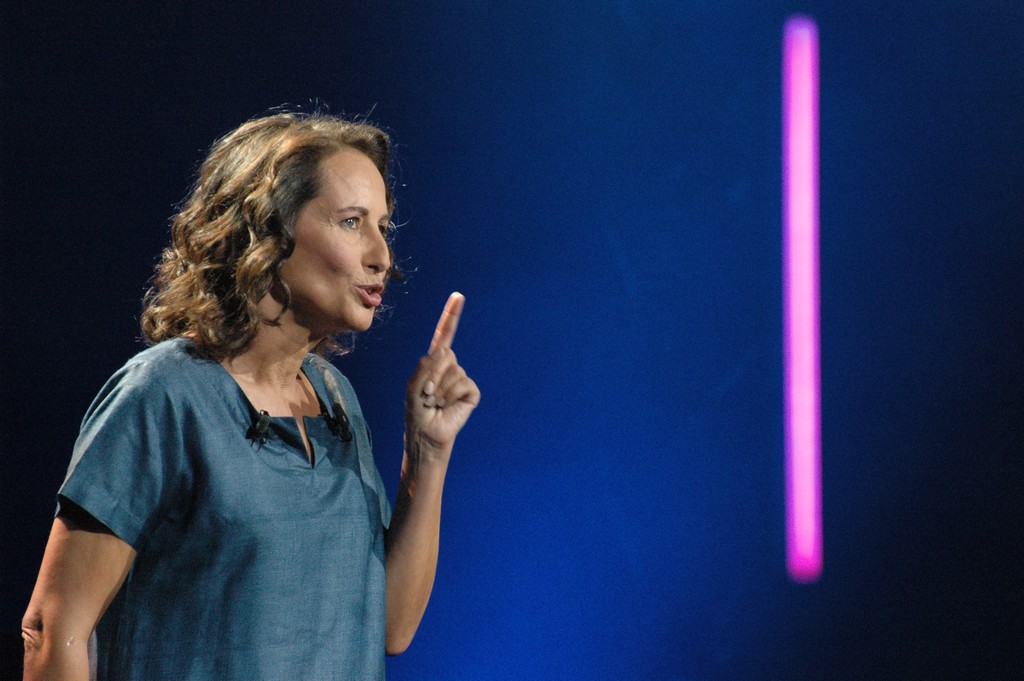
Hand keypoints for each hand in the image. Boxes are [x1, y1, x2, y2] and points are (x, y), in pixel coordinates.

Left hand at [405, 292, 479, 457]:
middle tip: (425, 393)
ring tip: (433, 403)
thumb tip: (445, 353)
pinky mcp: (471, 392)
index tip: (458, 296)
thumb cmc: (416, 411)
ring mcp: (461, 378)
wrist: (426, 434)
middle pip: (445, 355)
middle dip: (432, 374)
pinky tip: (445, 406)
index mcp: (434, 361)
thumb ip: (426, 365)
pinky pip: (463, 385)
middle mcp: (449, 366)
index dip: (451, 316)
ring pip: (453, 372)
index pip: (444, 334)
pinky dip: (451, 396)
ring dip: (439, 390)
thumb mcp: (413, 385)